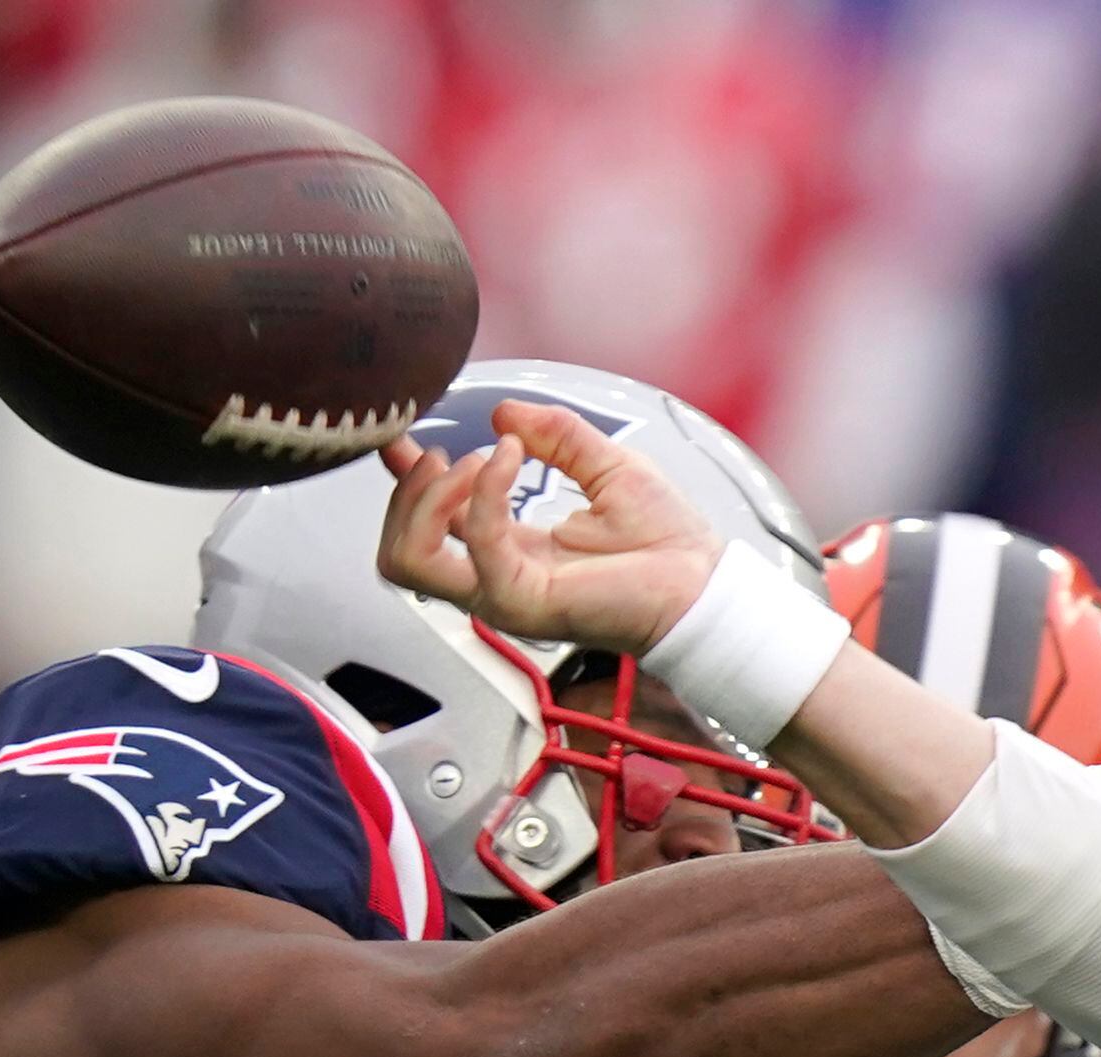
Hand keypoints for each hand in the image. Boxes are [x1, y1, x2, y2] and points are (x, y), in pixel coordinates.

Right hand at [376, 399, 718, 655]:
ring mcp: (503, 593)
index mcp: (509, 550)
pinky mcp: (522, 600)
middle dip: (406, 493)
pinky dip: (483, 488)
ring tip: (474, 460)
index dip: (401, 482)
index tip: (396, 438)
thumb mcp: (604, 463)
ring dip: (428, 498)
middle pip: (399, 552)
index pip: (428, 526)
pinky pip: (475, 539)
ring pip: (410, 559)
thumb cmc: (667, 542)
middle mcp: (496, 575)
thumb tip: (505, 412)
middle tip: (443, 454)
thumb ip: (553, 435)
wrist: (703, 583)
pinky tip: (506, 455)